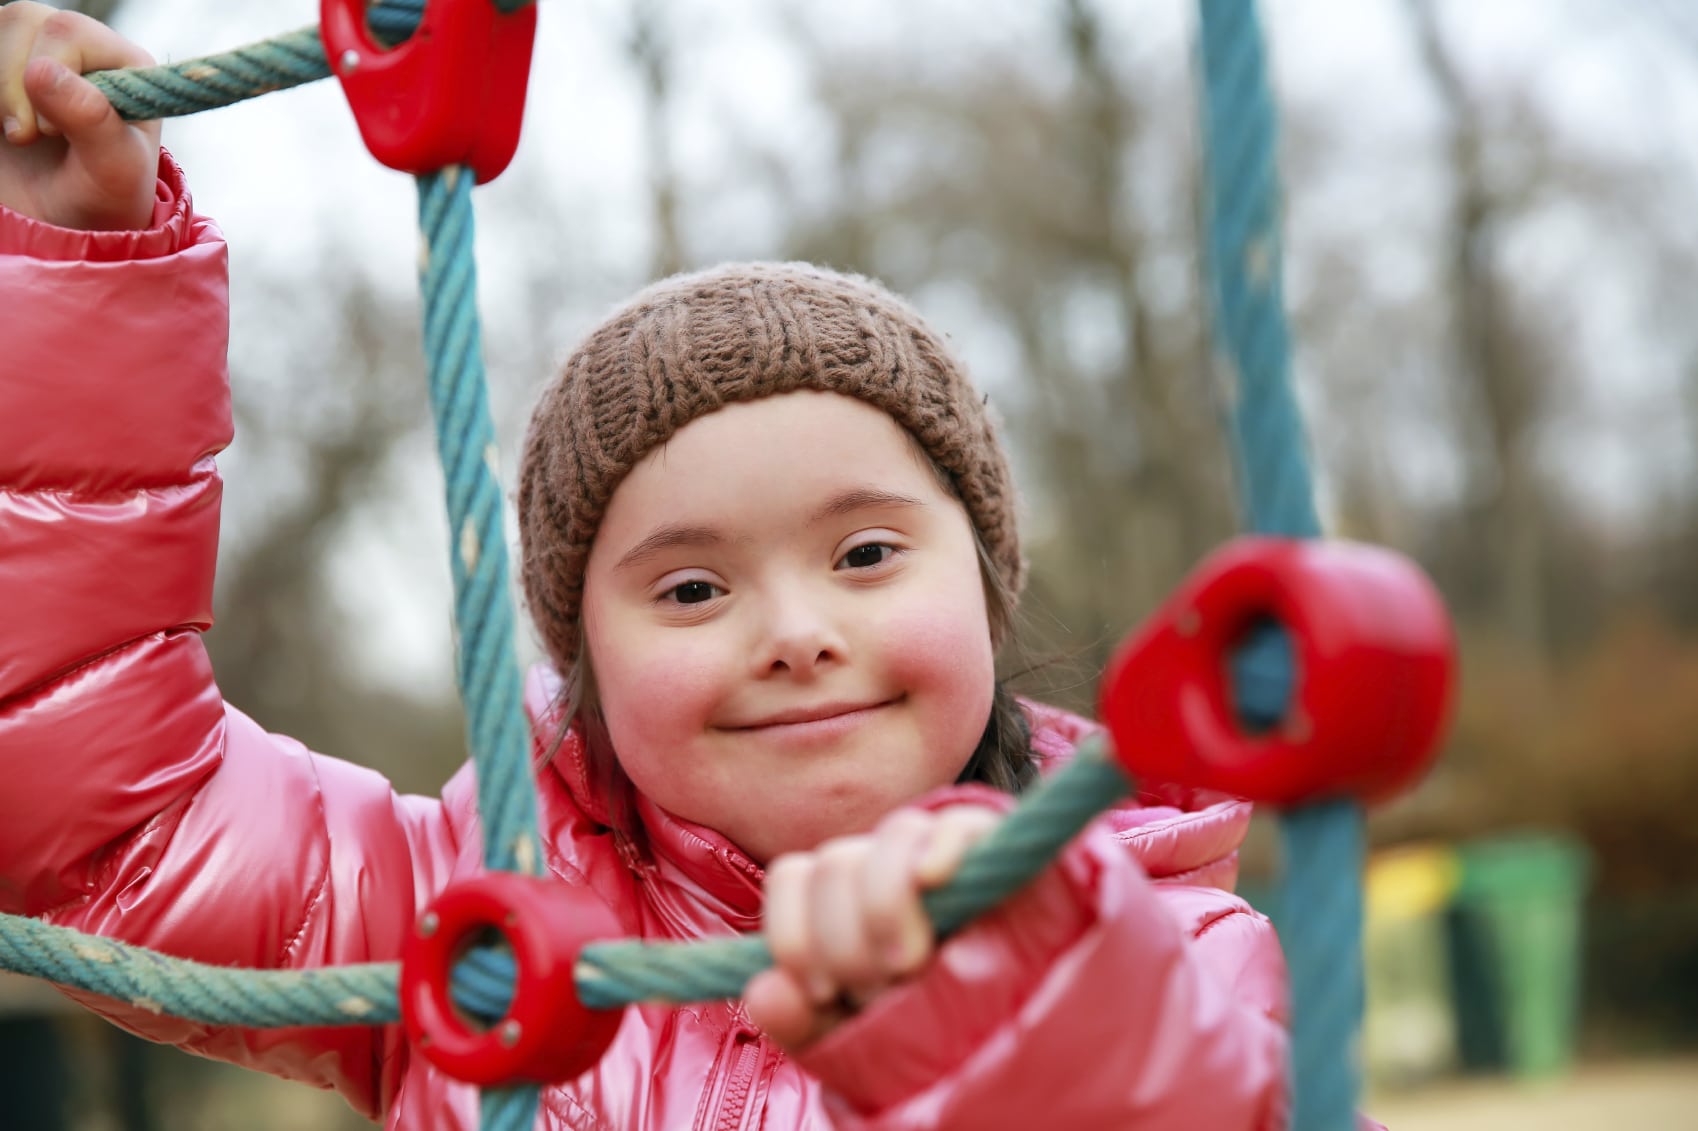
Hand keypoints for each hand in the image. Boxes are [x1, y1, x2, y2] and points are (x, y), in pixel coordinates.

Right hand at [0, 3, 158, 229]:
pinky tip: (0, 125)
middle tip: (29, 138)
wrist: (63, 226)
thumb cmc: (101, 201)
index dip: (49, 77)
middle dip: (14, 84)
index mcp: (125, 64)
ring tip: (18, 134)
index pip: (68, 30)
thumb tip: (42, 69)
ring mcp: (37, 52)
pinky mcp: (4, 67)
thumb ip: (92, 121)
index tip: (51, 133)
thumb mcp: (112, 173)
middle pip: (23, 19)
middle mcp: (83, 47)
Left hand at [745, 804, 1001, 1049]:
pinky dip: (938, 848)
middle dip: (849, 943)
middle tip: (881, 989)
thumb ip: (802, 1021)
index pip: (793, 876)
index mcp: (840, 897)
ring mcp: (936, 850)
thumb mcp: (854, 1037)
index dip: (794, 935)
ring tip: (914, 965)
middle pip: (835, 863)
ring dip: (889, 910)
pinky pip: (953, 824)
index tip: (824, 992)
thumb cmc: (923, 1029)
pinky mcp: (991, 847)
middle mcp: (881, 862)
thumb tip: (764, 991)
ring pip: (889, 838)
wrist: (1014, 1026)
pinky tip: (934, 880)